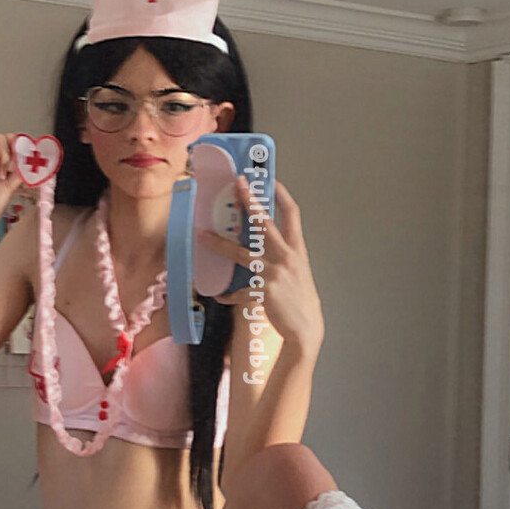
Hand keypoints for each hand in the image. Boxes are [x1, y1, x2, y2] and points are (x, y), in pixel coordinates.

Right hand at [0, 133, 22, 231]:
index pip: (10, 144)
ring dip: (5, 154)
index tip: (29, 157)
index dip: (21, 146)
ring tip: (3, 173)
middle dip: (14, 148)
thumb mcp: (12, 184)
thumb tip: (31, 159)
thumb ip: (20, 170)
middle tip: (15, 166)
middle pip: (4, 137)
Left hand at [208, 178, 323, 361]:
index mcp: (296, 250)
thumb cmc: (300, 301)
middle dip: (250, 201)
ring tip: (203, 236)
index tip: (271, 180)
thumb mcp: (296, 272)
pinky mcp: (264, 290)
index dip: (282, 195)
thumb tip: (260, 249)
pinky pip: (239, 291)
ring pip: (241, 253)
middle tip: (238, 184)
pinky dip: (228, 295)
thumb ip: (280, 258)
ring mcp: (274, 273)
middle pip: (265, 223)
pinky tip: (219, 296)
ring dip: (219, 245)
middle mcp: (287, 256)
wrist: (306, 328)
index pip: (292, 214)